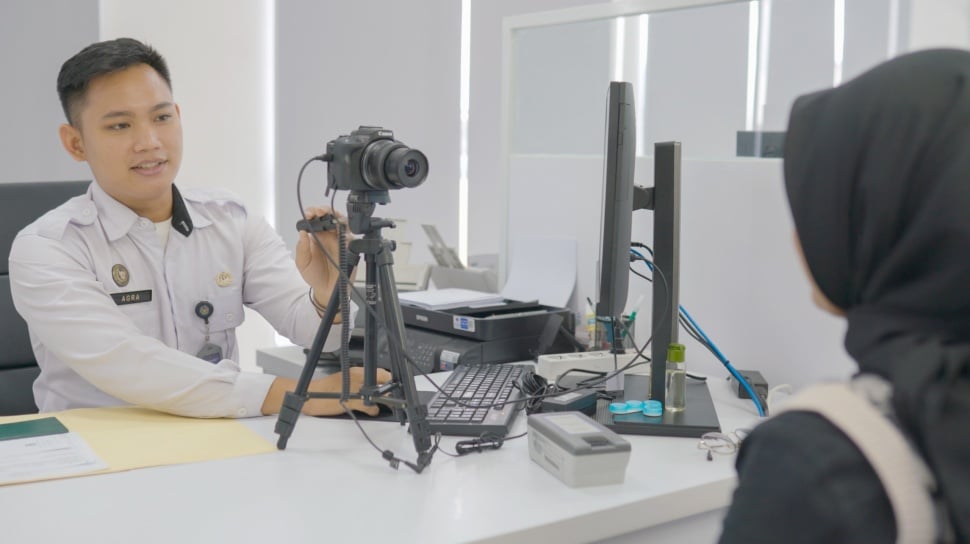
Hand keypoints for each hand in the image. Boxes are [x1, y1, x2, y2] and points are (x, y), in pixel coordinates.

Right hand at [261, 367, 392, 416]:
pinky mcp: (352, 401)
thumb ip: (359, 382)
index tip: (392, 387)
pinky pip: (369, 405)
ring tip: (382, 404)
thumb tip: (373, 389)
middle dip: (388, 389)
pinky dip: (373, 410)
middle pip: (382, 380)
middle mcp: (357, 377)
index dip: (389, 380)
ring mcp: (355, 388)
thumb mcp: (344, 381)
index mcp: (356, 371)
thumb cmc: (326, 390)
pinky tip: (372, 411)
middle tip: (390, 397)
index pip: (380, 371)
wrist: (311, 395)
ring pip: (378, 392)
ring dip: (383, 399)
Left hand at [294, 206, 349, 307]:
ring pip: (342, 223)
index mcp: (316, 236)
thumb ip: (302, 247)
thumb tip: (301, 232)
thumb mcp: (302, 263)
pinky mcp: (349, 249)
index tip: (310, 213)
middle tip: (321, 212)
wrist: (326, 290)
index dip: (313, 212)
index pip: (315, 219)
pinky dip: (347, 233)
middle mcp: (328, 236)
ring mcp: (339, 241)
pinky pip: (351, 238)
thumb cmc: (314, 276)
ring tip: (333, 219)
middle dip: (326, 210)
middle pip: (330, 216)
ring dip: (338, 218)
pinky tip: (342, 233)